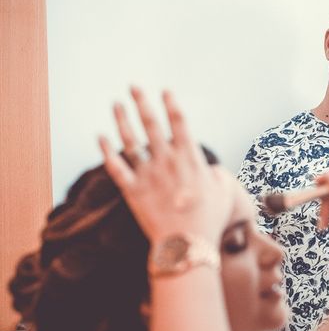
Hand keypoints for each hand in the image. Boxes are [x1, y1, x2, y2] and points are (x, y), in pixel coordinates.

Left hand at [98, 87, 234, 246]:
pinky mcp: (132, 190)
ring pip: (130, 140)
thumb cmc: (210, 219)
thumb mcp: (226, 192)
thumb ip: (218, 175)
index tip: (165, 90)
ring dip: (122, 120)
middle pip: (151, 124)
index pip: (180, 123)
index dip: (172, 104)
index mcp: (190, 158)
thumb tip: (212, 170)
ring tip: (117, 103)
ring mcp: (148, 174)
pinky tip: (100, 137)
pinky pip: (115, 167)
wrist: (186, 244)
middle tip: (133, 86)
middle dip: (142, 102)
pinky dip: (106, 151)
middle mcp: (166, 160)